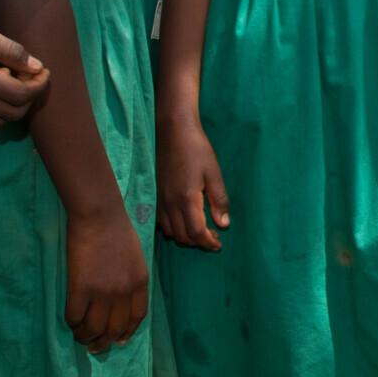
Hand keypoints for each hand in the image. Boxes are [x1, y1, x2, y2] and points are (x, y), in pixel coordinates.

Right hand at [65, 209, 149, 352]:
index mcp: (140, 283)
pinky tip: (70, 322)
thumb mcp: (135, 258)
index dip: (126, 332)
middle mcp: (124, 292)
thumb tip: (120, 299)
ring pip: (94, 328)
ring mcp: (102, 292)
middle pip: (115, 328)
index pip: (136, 318)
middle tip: (94, 347)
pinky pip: (74, 317)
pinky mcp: (80, 288)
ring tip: (80, 337)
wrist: (100, 217)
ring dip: (85, 337)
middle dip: (104, 342)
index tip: (118, 340)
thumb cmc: (117, 231)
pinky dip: (71, 323)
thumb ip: (131, 279)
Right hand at [156, 117, 229, 249]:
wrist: (172, 132)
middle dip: (198, 242)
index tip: (218, 244)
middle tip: (213, 238)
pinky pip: (160, 222)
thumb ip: (219, 200)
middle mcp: (169, 204)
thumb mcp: (214, 173)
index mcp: (186, 199)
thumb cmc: (197, 150)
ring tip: (201, 230)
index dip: (207, 242)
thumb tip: (223, 224)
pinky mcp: (153, 196)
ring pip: (170, 232)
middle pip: (182, 236)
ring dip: (186, 236)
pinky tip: (184, 220)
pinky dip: (173, 228)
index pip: (195, 232)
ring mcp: (158, 201)